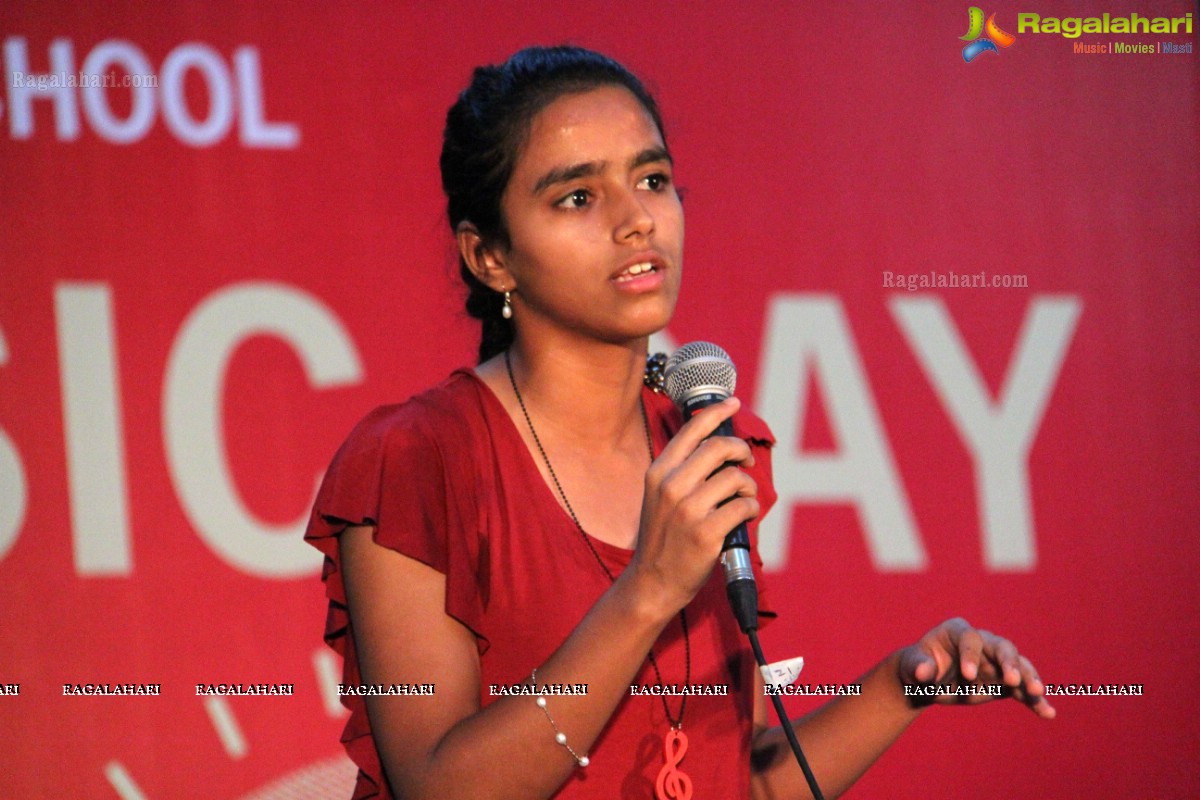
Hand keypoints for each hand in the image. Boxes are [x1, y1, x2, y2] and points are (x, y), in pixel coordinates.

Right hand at [625, 397, 759, 615]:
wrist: (652, 582)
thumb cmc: (663, 537)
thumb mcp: (659, 497)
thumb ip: (681, 471)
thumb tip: (718, 447)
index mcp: (658, 472)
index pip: (692, 431)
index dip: (717, 412)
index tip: (733, 403)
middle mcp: (671, 486)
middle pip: (719, 448)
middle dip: (740, 450)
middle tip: (746, 461)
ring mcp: (689, 509)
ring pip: (735, 478)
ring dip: (748, 485)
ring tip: (744, 497)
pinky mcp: (707, 532)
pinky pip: (744, 506)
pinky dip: (751, 508)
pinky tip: (744, 515)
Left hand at [897, 617, 1055, 718]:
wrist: (926, 682)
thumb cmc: (916, 667)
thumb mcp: (911, 666)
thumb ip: (918, 666)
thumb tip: (923, 672)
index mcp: (957, 631)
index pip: (970, 639)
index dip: (970, 655)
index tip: (967, 676)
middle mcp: (982, 643)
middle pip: (1001, 647)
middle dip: (1009, 662)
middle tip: (1013, 680)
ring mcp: (996, 662)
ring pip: (1018, 666)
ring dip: (1028, 679)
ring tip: (1037, 694)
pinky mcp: (1004, 682)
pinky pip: (1022, 690)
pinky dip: (1035, 701)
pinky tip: (1048, 713)